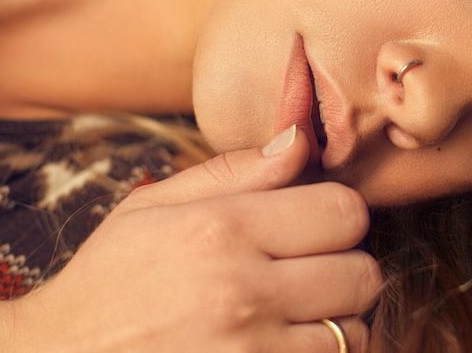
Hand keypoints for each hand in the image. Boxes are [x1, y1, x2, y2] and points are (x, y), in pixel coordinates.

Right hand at [12, 127, 380, 352]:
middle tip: (310, 271)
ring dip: (336, 322)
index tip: (316, 224)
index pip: (345, 212)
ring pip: (354, 333)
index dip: (339, 215)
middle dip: (345, 268)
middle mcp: (243, 292)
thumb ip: (234, 171)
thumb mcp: (152, 207)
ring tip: (296, 313)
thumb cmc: (108, 281)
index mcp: (222, 230)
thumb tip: (301, 139)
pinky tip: (283, 342)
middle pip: (363, 274)